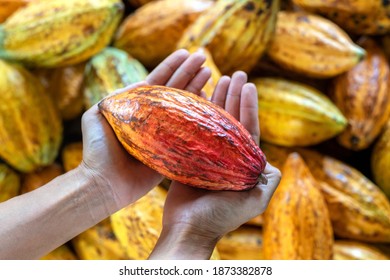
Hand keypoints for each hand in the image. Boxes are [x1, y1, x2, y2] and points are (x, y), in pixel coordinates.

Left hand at [79, 49, 211, 209]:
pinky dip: (200, 116)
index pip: (158, 81)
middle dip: (189, 72)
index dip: (172, 66)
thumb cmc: (97, 148)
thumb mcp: (97, 114)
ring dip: (197, 88)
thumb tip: (139, 83)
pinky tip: (210, 101)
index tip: (186, 52)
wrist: (103, 181)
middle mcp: (154, 117)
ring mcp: (165, 132)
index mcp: (137, 106)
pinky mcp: (173, 150)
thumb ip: (116, 96)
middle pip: (175, 89)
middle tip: (203, 58)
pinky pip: (190, 131)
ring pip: (184, 106)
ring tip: (210, 72)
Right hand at [149, 71, 280, 258]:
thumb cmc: (223, 215)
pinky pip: (192, 129)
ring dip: (216, 99)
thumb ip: (270, 179)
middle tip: (235, 73)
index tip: (248, 84)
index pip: (248, 127)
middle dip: (233, 96)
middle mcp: (226, 155)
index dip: (249, 105)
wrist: (189, 227)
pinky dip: (194, 113)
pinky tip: (195, 97)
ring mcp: (206, 154)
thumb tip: (276, 161)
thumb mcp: (256, 199)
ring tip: (218, 77)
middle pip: (231, 119)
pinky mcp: (188, 156)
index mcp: (242, 162)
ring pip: (212, 121)